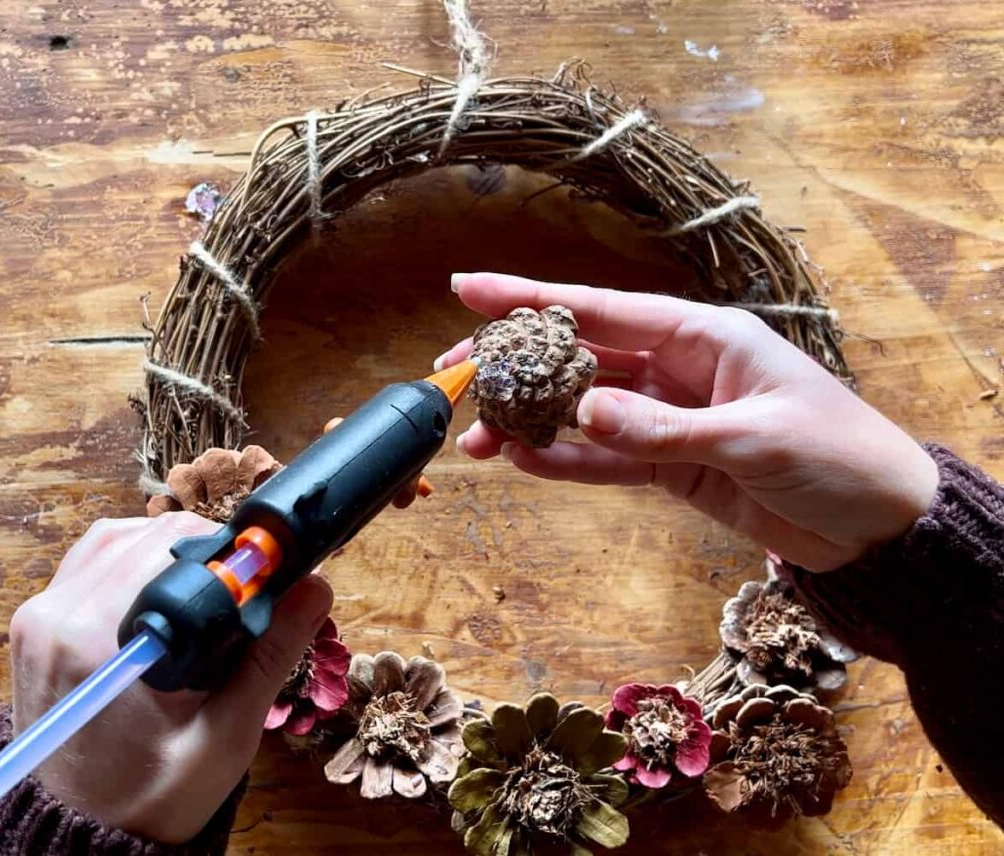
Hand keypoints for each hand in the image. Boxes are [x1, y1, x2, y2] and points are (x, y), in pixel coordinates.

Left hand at [9, 513, 332, 841]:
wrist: (83, 834)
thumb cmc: (155, 795)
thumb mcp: (226, 735)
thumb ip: (269, 657)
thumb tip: (316, 587)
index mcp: (96, 640)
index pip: (172, 546)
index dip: (230, 554)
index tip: (264, 580)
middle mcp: (57, 615)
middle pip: (145, 535)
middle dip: (205, 553)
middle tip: (242, 595)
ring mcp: (39, 616)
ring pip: (117, 537)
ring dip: (169, 552)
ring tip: (206, 597)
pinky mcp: (36, 623)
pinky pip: (89, 561)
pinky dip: (132, 561)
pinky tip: (162, 595)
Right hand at [439, 272, 937, 571]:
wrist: (878, 524)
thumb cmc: (837, 456)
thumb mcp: (751, 438)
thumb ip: (663, 428)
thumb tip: (583, 411)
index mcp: (702, 334)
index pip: (601, 309)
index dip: (531, 297)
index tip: (468, 289)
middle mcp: (678, 367)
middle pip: (579, 358)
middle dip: (515, 366)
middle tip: (452, 375)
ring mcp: (670, 418)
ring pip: (583, 413)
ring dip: (529, 424)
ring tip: (473, 438)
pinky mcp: (671, 466)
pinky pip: (606, 460)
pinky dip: (566, 462)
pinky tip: (523, 461)